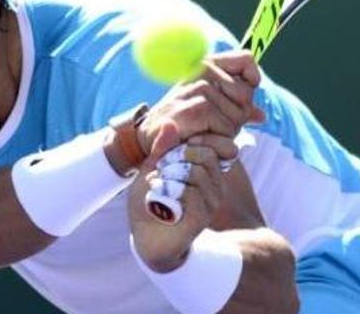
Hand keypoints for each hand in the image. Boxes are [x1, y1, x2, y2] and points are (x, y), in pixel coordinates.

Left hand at [129, 133, 235, 272]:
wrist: (145, 236)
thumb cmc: (150, 200)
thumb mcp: (152, 167)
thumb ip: (162, 148)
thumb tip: (170, 123)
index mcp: (206, 169)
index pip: (213, 144)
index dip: (191, 141)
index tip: (168, 151)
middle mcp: (214, 184)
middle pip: (206, 155)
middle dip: (177, 158)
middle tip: (160, 170)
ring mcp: (211, 201)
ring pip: (197, 173)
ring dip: (170, 177)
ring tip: (156, 186)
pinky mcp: (202, 216)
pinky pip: (191, 193)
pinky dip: (169, 193)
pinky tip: (157, 200)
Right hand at [137, 50, 264, 158]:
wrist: (151, 137)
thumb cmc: (183, 122)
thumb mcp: (210, 110)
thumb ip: (234, 108)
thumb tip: (261, 115)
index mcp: (207, 63)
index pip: (246, 59)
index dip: (251, 80)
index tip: (241, 99)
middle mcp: (203, 68)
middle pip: (246, 93)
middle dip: (238, 115)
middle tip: (216, 124)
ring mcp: (198, 86)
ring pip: (238, 112)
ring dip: (228, 130)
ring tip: (206, 131)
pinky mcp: (195, 108)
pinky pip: (226, 126)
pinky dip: (219, 139)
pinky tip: (201, 138)